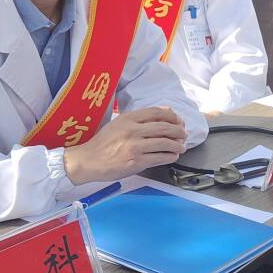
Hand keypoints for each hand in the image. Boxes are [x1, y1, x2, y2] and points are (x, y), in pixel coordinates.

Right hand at [63, 106, 186, 184]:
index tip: (179, 121)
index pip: (157, 113)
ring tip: (181, 147)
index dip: (172, 116)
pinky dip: (169, 156)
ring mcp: (135, 146)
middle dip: (178, 131)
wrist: (88, 160)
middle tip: (184, 135)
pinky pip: (159, 157)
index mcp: (128, 118)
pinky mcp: (136, 161)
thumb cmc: (103, 143)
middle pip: (164, 127)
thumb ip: (140, 118)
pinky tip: (172, 156)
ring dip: (177, 145)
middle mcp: (132, 130)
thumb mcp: (119, 124)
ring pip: (165, 143)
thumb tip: (166, 111)